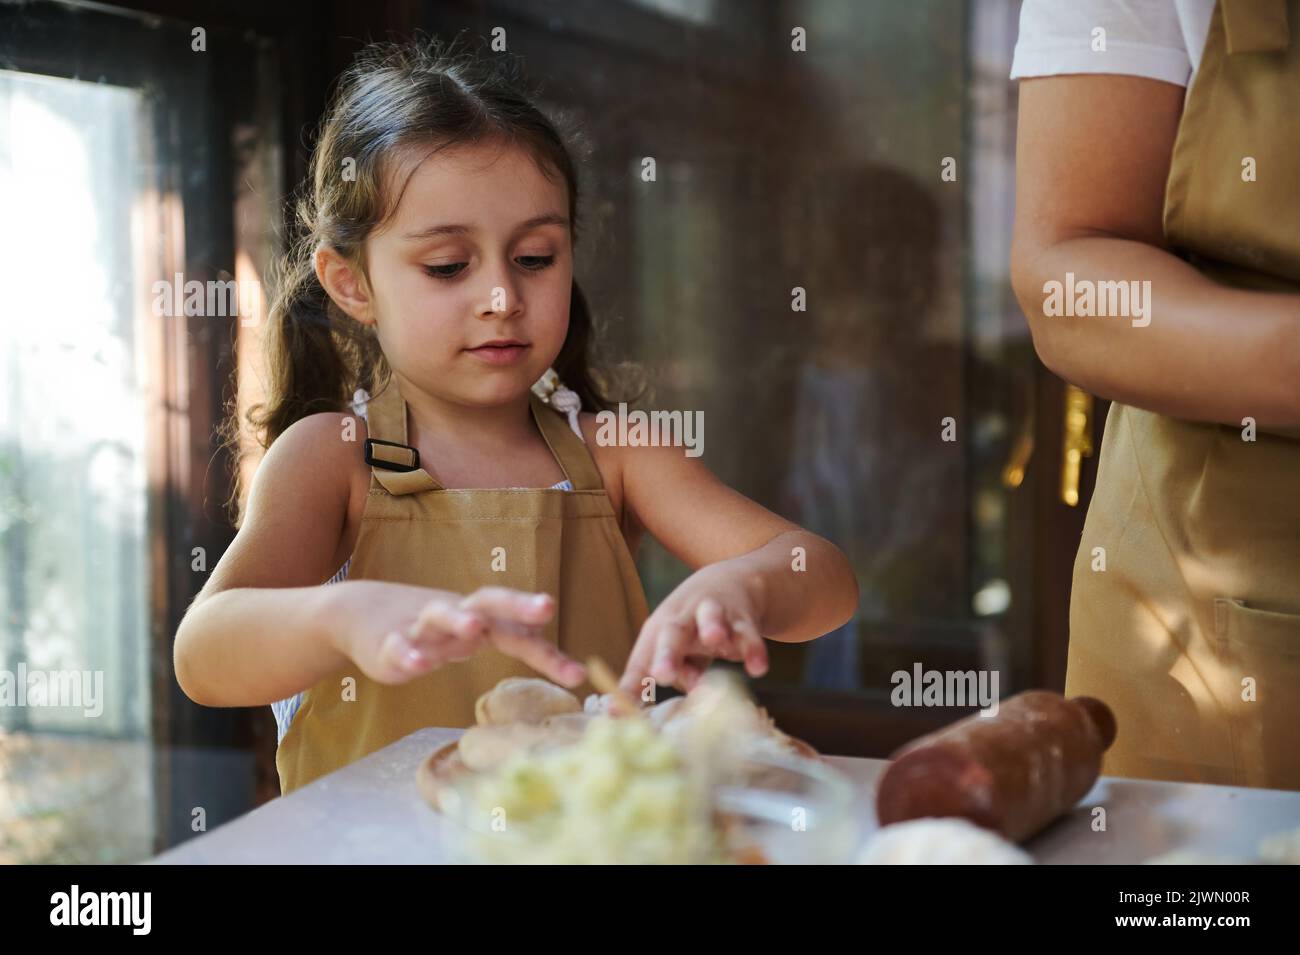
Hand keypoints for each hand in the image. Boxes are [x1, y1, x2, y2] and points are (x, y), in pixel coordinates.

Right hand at [333, 582, 584, 687]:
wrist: (361, 612)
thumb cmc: (433, 627)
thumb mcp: (473, 631)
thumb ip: (510, 636)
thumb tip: (552, 643)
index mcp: (480, 617)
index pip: (519, 629)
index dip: (547, 651)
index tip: (577, 675)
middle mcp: (456, 615)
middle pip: (489, 602)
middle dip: (518, 604)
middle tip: (547, 606)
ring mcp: (420, 626)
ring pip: (440, 616)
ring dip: (458, 621)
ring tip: (473, 631)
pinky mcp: (387, 642)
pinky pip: (398, 646)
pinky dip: (407, 653)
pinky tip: (416, 665)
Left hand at [619, 563, 769, 694]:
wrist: (729, 583)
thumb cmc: (693, 628)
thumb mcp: (680, 651)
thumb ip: (680, 675)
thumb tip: (689, 696)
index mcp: (658, 631)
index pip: (641, 662)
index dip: (629, 687)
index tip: (614, 714)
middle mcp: (682, 619)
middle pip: (671, 634)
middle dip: (667, 653)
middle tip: (662, 675)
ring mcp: (712, 614)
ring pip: (710, 618)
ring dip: (711, 626)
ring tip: (714, 637)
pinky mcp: (741, 617)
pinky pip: (748, 633)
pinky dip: (753, 648)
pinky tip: (757, 668)